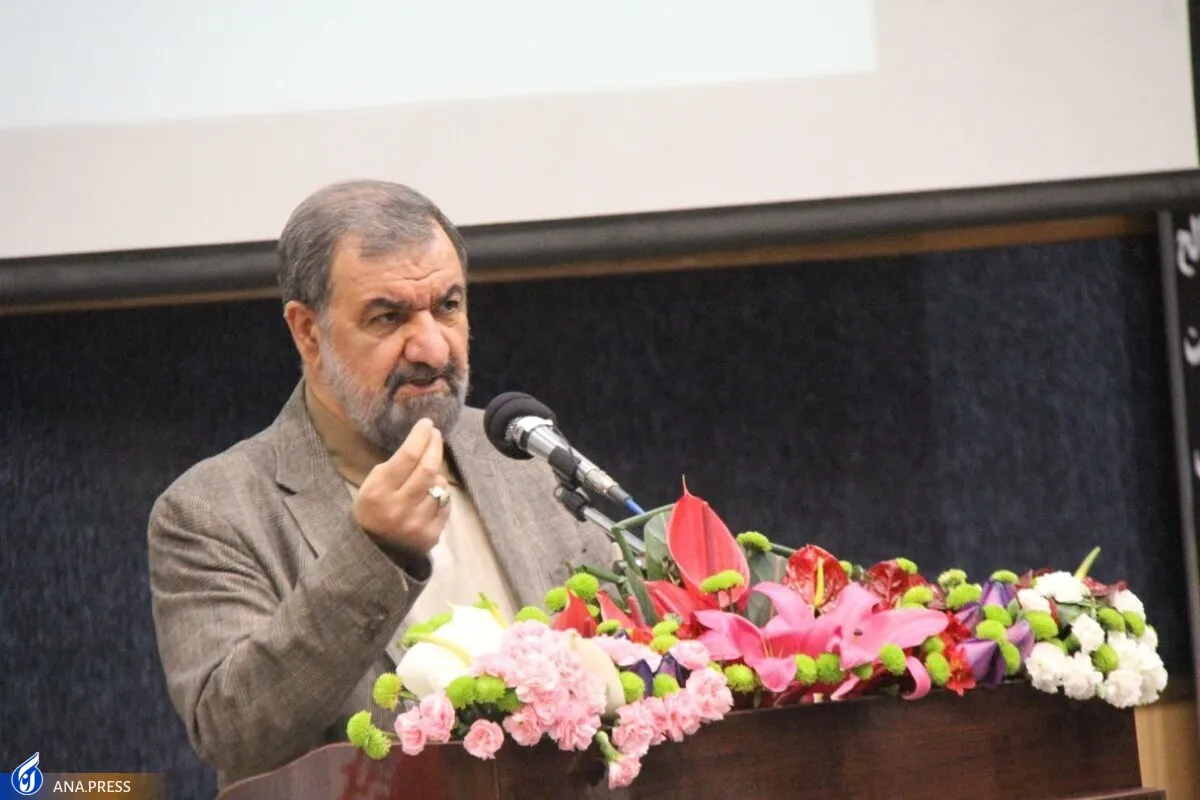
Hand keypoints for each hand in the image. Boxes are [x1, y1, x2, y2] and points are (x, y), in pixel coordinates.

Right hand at [353, 418, 450, 559]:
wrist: (374, 552)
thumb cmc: (372, 510)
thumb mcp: (371, 486)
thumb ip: (395, 466)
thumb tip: (424, 441)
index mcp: (378, 492)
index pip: (407, 456)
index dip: (421, 436)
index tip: (428, 424)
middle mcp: (398, 507)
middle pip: (427, 468)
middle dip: (435, 446)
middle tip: (437, 435)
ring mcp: (416, 523)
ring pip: (439, 485)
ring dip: (436, 474)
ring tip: (426, 474)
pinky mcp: (430, 535)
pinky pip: (445, 504)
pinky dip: (440, 494)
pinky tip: (431, 494)